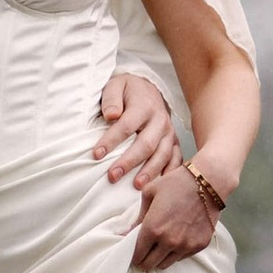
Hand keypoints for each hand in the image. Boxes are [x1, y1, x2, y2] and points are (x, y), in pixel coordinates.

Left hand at [94, 70, 179, 190]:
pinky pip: (176, 159)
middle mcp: (160, 120)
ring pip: (162, 154)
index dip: (111, 141)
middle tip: (113, 176)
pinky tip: (161, 186)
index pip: (126, 126)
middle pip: (146, 144)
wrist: (148, 89)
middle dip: (129, 162)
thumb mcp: (116, 85)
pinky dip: (170, 173)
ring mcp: (169, 133)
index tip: (96, 155)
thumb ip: (111, 99)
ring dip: (150, 172)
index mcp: (144, 106)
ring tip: (136, 187)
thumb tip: (111, 115)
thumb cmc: (128, 91)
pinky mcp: (174, 142)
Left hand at [131, 164, 221, 270]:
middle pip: (149, 264)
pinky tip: (175, 241)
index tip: (132, 254)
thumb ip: (138, 215)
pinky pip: (182, 257)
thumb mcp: (150, 193)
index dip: (132, 255)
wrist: (207, 182)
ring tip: (158, 249)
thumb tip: (128, 231)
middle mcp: (169, 241)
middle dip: (143, 261)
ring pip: (166, 264)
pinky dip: (176, 252)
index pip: (137, 254)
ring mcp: (185, 245)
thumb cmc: (176, 183)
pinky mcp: (199, 245)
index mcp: (153, 228)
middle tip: (143, 254)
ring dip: (159, 259)